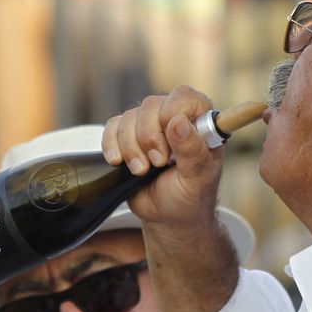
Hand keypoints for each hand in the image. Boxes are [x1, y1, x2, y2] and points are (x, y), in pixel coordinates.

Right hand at [101, 86, 224, 229]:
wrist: (167, 215)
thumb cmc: (190, 195)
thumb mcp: (197, 178)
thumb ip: (192, 151)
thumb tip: (178, 121)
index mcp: (200, 122)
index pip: (185, 96)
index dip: (172, 113)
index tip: (171, 139)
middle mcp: (174, 117)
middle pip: (151, 106)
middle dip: (149, 138)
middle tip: (159, 163)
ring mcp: (149, 125)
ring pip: (129, 117)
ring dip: (131, 148)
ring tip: (143, 171)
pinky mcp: (126, 135)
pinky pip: (111, 127)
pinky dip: (112, 146)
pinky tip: (119, 163)